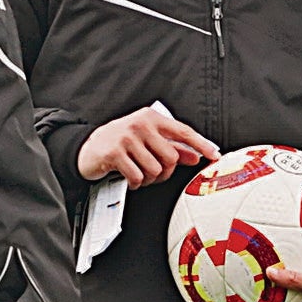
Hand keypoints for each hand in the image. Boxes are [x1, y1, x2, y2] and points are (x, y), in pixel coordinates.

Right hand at [77, 107, 219, 188]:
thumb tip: (195, 156)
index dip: (201, 144)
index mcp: (152, 118)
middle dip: (165, 171)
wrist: (88, 148)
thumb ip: (172, 147)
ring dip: (149, 179)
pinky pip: (137, 177)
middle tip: (153, 173)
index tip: (214, 155)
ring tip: (138, 173)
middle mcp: (140, 124)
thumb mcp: (148, 141)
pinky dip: (135, 183)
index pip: (183, 131)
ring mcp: (127, 138)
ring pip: (155, 169)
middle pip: (170, 157)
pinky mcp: (115, 153)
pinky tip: (129, 177)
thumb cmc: (121, 142)